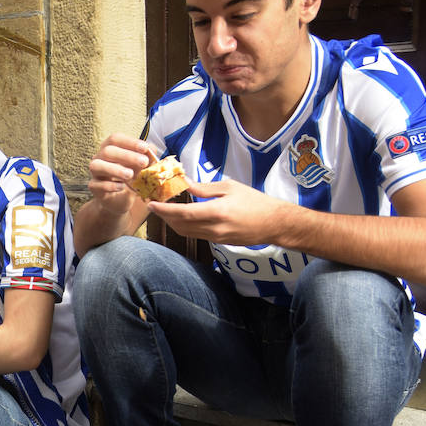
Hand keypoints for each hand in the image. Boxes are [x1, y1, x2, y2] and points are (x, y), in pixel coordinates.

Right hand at [86, 134, 154, 209]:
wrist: (122, 199)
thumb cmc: (131, 178)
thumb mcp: (142, 167)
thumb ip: (147, 157)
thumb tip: (152, 150)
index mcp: (111, 148)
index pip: (115, 139)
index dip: (130, 142)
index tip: (145, 148)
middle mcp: (100, 157)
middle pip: (107, 151)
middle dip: (126, 156)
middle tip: (143, 162)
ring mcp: (95, 172)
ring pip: (97, 166)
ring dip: (115, 169)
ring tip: (130, 175)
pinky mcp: (93, 187)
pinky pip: (96, 184)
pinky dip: (110, 185)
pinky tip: (121, 187)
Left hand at [150, 178, 292, 244]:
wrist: (274, 223)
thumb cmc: (255, 201)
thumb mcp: (230, 188)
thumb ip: (205, 188)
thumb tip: (186, 184)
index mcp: (217, 212)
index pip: (183, 214)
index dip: (164, 210)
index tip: (151, 204)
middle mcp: (214, 228)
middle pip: (180, 226)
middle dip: (164, 217)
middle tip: (155, 205)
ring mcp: (216, 238)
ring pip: (186, 232)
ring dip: (173, 223)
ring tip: (165, 211)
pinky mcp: (219, 242)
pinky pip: (196, 235)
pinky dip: (185, 226)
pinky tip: (182, 217)